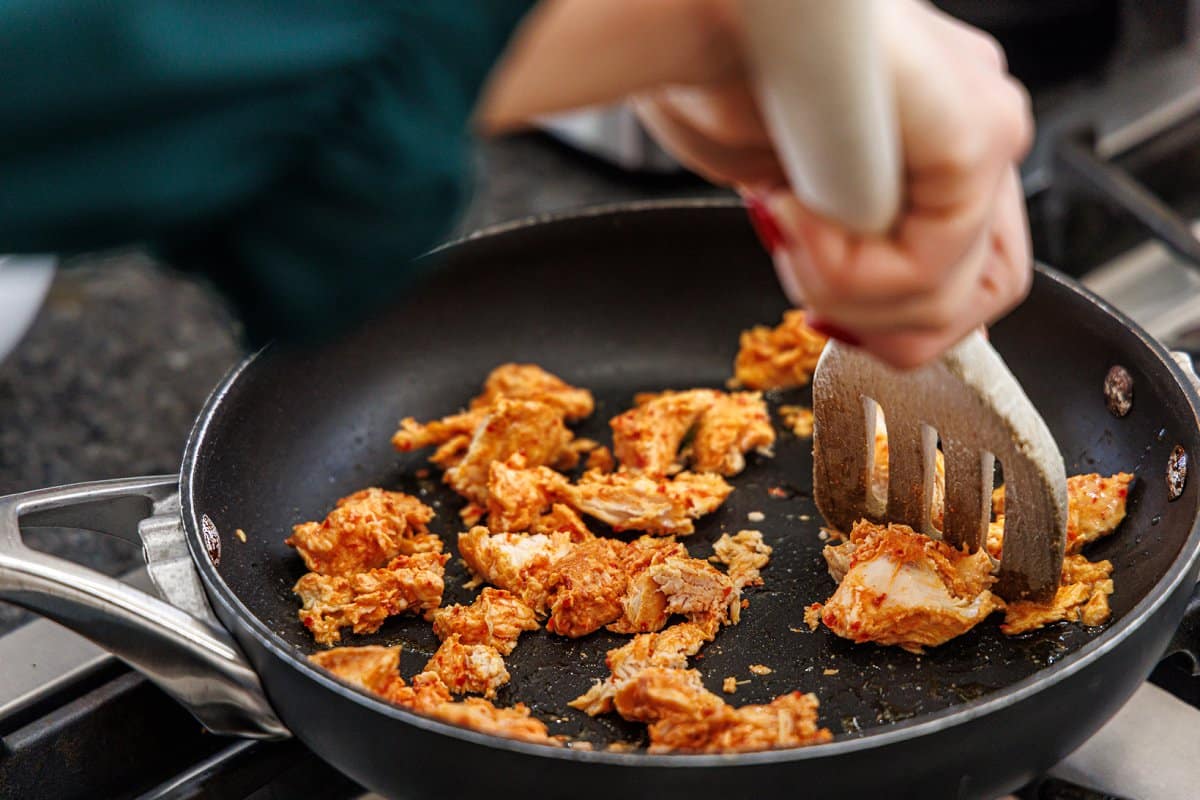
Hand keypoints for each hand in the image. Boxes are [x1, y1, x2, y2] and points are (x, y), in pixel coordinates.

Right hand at [484, 0, 1033, 368]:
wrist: (687, 9)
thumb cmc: (716, 76)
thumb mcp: (791, 198)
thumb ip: (847, 245)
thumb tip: (872, 310)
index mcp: (947, 134)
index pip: (974, 274)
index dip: (889, 319)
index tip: (817, 301)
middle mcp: (978, 123)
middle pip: (983, 295)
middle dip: (875, 320)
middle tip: (803, 266)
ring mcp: (986, 122)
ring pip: (953, 292)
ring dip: (845, 291)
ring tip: (791, 222)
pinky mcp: (974, 132)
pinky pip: (928, 264)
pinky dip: (844, 266)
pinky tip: (796, 204)